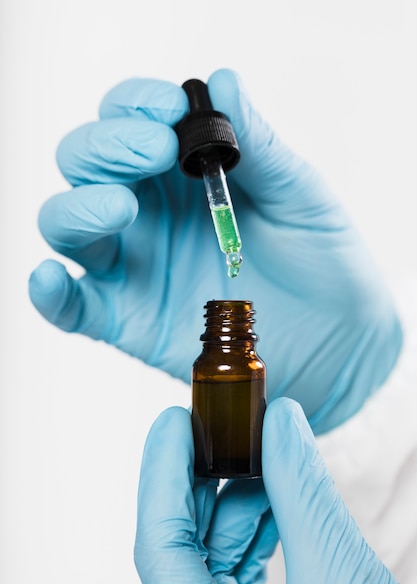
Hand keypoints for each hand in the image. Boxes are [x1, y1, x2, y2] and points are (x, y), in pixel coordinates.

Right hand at [28, 69, 401, 432]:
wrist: (336, 340)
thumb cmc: (322, 262)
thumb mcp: (298, 196)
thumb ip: (258, 146)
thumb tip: (222, 81)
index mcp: (184, 173)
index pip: (131, 121)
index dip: (136, 106)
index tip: (168, 112)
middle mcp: (149, 212)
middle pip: (85, 164)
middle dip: (106, 148)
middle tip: (155, 153)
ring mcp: (134, 265)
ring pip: (67, 224)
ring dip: (78, 207)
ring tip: (122, 207)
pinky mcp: (127, 318)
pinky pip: (72, 306)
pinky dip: (51, 293)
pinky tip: (51, 278)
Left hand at [135, 399, 416, 583]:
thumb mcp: (343, 580)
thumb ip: (303, 495)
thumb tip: (280, 421)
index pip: (158, 546)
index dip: (163, 473)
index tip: (176, 420)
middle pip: (179, 546)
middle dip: (202, 480)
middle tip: (218, 426)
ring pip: (209, 556)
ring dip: (237, 503)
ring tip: (268, 464)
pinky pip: (235, 573)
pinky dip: (254, 531)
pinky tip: (277, 500)